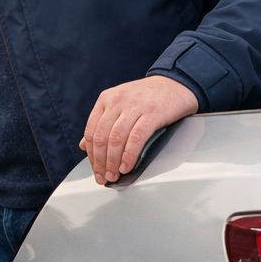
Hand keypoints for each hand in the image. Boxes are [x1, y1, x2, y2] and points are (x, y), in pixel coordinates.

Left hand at [79, 75, 198, 184]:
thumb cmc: (148, 97)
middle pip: (101, 137)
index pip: (91, 131)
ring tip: (114, 176)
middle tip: (103, 177)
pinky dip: (129, 155)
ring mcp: (134, 106)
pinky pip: (136, 138)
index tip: (94, 169)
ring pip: (116, 139)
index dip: (91, 154)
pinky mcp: (152, 113)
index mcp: (106, 99)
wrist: (177, 83)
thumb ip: (102, 123)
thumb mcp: (120, 105)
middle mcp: (117, 101)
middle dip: (100, 162)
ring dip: (113, 162)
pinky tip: (126, 167)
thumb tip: (82, 146)